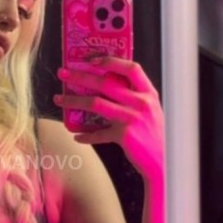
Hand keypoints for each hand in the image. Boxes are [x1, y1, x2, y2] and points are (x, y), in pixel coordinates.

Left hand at [54, 57, 163, 181]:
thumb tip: (106, 83)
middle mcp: (141, 103)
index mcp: (148, 93)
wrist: (163, 160)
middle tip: (63, 74)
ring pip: (95, 104)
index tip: (91, 61)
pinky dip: (85, 135)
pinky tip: (76, 135)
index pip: (131, 69)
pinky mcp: (124, 136)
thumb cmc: (154, 134)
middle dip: (80, 77)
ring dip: (73, 101)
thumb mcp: (151, 109)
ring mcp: (132, 119)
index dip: (111, 62)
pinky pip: (98, 133)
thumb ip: (134, 95)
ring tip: (59, 99)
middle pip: (105, 83)